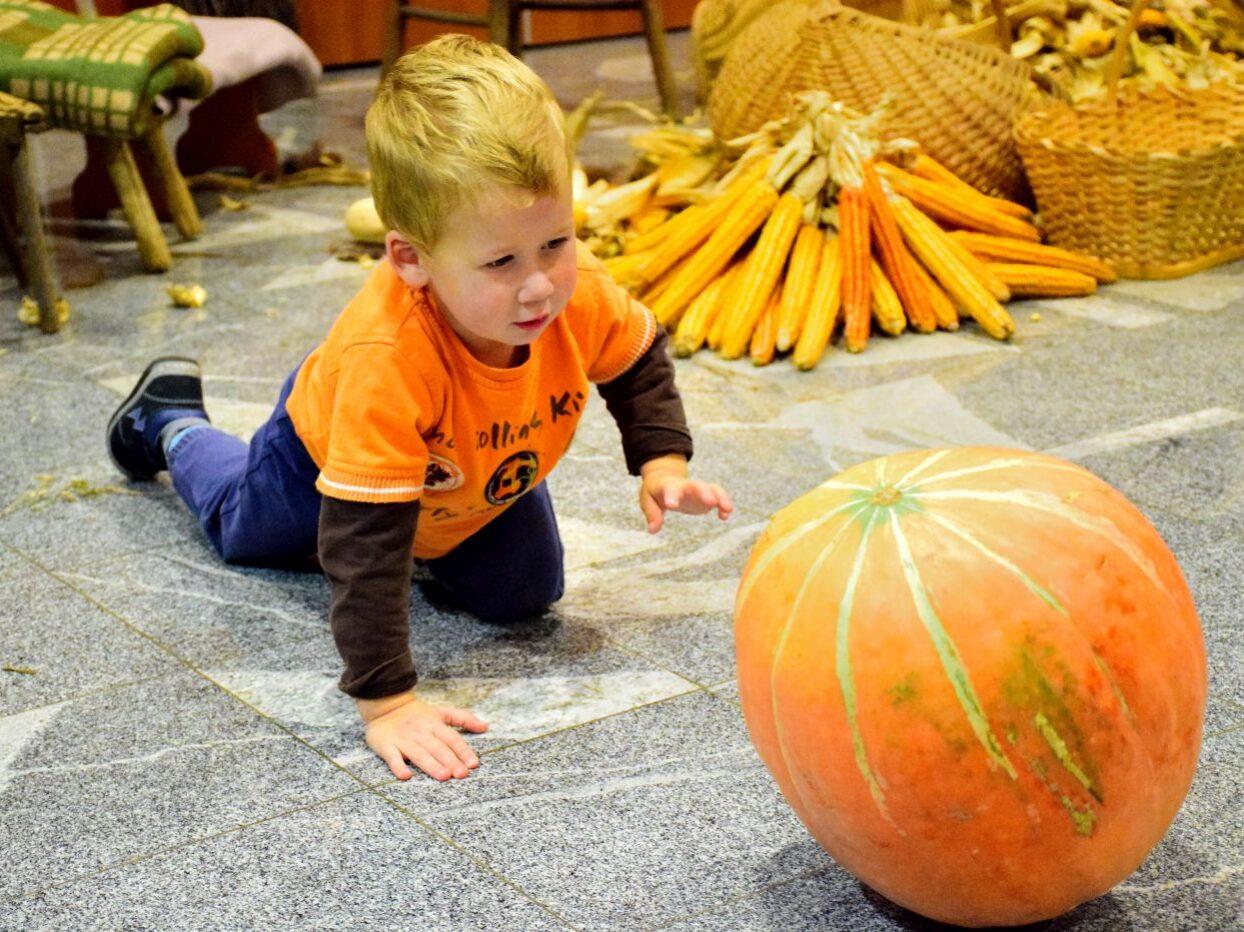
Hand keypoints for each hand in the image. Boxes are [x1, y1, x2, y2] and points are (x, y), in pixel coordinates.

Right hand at [357, 691, 487, 780]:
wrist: (385, 706)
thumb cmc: (418, 713)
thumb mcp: (442, 711)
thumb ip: (464, 718)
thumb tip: (485, 726)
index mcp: (434, 724)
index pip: (452, 738)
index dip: (463, 750)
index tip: (473, 763)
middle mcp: (421, 732)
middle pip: (437, 747)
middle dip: (450, 761)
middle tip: (461, 774)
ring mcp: (403, 739)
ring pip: (419, 753)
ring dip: (431, 765)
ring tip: (443, 776)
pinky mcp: (387, 746)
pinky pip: (392, 757)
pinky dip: (398, 766)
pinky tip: (406, 776)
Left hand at [638, 454, 733, 533]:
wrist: (664, 477)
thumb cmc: (655, 491)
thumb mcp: (647, 500)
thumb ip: (652, 514)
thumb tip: (653, 530)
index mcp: (668, 486)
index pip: (670, 489)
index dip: (671, 496)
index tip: (672, 506)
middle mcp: (685, 486)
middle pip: (696, 485)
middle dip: (704, 492)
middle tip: (711, 502)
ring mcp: (697, 489)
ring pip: (711, 488)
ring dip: (720, 497)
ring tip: (728, 509)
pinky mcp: (705, 495)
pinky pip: (718, 495)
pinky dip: (723, 504)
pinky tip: (724, 516)